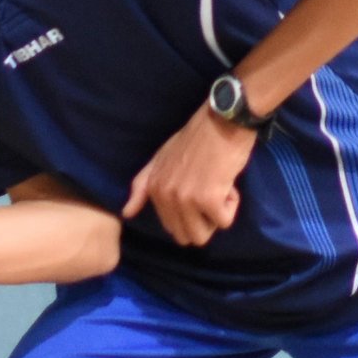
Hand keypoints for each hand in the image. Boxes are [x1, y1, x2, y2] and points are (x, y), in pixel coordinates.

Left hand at [123, 106, 255, 245]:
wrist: (223, 121)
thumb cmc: (197, 138)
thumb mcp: (162, 157)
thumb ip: (143, 184)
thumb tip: (126, 213)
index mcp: (154, 187)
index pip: (170, 226)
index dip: (190, 212)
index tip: (196, 187)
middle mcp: (165, 195)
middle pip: (186, 236)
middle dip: (203, 219)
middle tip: (209, 190)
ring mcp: (186, 199)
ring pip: (203, 235)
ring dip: (217, 214)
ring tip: (217, 187)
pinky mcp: (209, 200)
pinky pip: (224, 221)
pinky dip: (231, 205)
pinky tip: (227, 183)